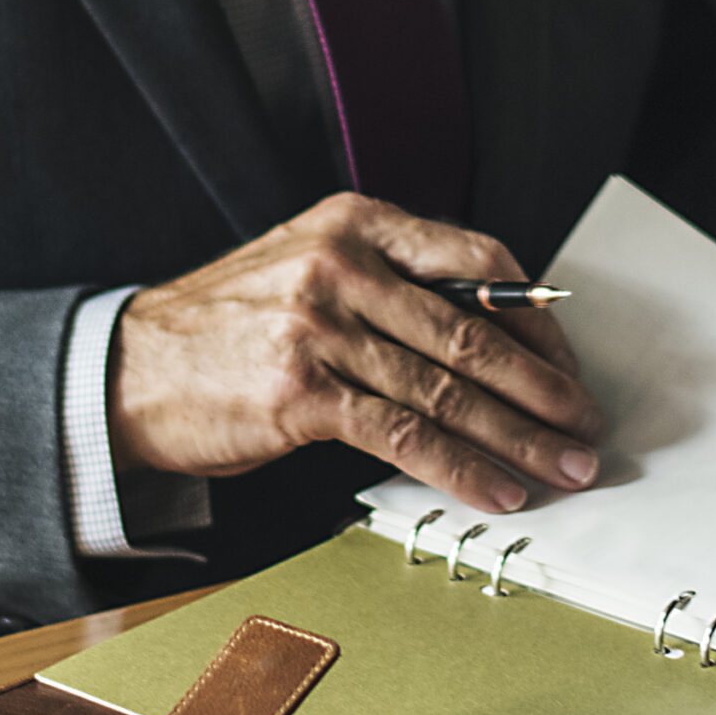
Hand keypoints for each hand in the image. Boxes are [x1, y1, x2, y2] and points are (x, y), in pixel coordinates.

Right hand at [110, 194, 602, 513]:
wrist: (128, 370)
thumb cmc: (231, 326)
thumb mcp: (312, 269)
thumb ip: (394, 286)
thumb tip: (497, 339)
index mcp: (358, 223)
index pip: (481, 263)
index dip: (538, 321)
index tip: (569, 368)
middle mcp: (345, 264)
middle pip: (476, 331)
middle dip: (545, 390)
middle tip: (588, 428)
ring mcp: (321, 326)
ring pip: (449, 388)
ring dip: (519, 438)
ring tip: (564, 469)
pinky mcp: (302, 390)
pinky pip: (404, 434)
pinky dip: (461, 468)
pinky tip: (496, 491)